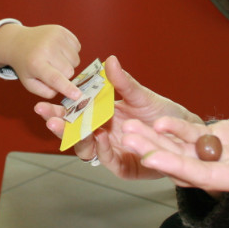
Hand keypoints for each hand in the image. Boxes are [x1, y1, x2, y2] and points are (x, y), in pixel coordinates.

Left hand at [0, 23, 82, 99]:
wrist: (19, 42)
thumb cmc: (26, 66)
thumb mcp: (30, 83)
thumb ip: (46, 91)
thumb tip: (64, 89)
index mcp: (35, 64)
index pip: (55, 78)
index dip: (67, 88)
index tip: (77, 95)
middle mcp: (46, 48)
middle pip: (69, 71)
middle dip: (64, 75)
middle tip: (52, 69)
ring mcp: (55, 37)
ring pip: (76, 60)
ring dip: (69, 63)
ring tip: (55, 59)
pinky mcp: (61, 30)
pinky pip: (77, 47)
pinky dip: (71, 52)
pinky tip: (59, 50)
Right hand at [33, 56, 199, 179]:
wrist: (187, 134)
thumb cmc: (163, 114)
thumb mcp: (142, 95)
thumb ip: (123, 82)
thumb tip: (110, 60)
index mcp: (103, 117)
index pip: (74, 115)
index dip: (58, 111)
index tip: (42, 104)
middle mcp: (103, 135)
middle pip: (74, 133)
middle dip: (59, 126)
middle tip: (47, 117)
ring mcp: (113, 152)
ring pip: (87, 149)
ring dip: (76, 137)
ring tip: (67, 126)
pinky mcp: (125, 167)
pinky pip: (109, 160)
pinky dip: (103, 148)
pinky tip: (100, 136)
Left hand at [120, 106, 228, 199]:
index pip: (206, 177)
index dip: (178, 166)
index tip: (150, 157)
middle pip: (186, 164)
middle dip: (155, 151)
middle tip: (126, 138)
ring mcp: (225, 155)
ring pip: (185, 150)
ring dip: (157, 140)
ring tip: (129, 128)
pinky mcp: (225, 139)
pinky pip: (196, 136)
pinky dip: (177, 129)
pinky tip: (158, 120)